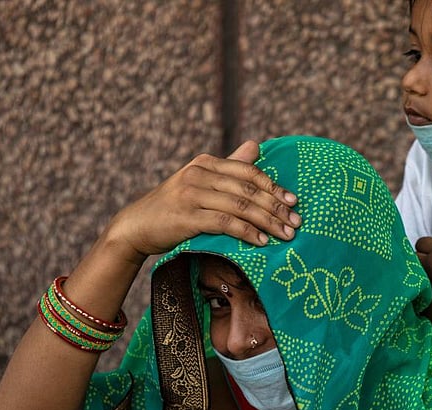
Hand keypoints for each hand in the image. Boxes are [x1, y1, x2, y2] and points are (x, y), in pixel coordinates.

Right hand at [108, 140, 300, 262]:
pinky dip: (247, 232)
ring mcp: (191, 194)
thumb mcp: (200, 182)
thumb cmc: (174, 206)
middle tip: (296, 223)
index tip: (294, 202)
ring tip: (285, 235)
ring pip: (240, 206)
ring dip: (267, 222)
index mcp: (206, 163)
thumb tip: (256, 145)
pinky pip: (225, 223)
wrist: (136, 226)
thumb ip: (229, 166)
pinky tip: (261, 242)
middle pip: (248, 189)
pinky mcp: (187, 216)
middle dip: (276, 208)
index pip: (249, 172)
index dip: (274, 187)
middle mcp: (199, 173)